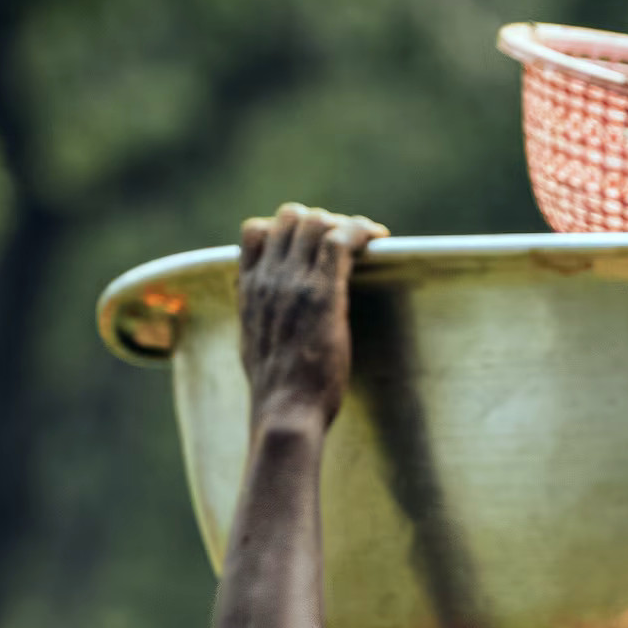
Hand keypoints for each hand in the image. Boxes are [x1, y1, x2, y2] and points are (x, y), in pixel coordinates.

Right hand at [238, 201, 384, 430]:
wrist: (285, 410)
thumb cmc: (275, 389)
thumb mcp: (250, 343)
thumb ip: (254, 315)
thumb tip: (258, 305)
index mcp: (248, 289)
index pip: (254, 231)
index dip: (284, 229)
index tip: (309, 244)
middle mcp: (267, 278)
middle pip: (290, 217)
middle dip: (321, 222)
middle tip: (345, 244)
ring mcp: (293, 282)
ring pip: (317, 222)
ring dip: (345, 225)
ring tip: (366, 242)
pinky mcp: (323, 292)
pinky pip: (340, 240)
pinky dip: (362, 232)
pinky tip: (379, 240)